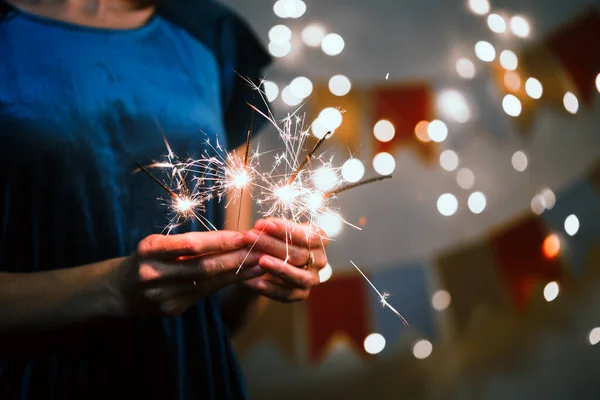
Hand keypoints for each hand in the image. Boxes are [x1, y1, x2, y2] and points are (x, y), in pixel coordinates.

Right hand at [109, 231, 264, 316]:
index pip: (191, 245)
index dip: (220, 241)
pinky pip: (204, 295)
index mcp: (149, 250)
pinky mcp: (172, 310)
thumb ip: (190, 243)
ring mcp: (162, 296)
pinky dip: (225, 284)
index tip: (244, 235)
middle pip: (203, 266)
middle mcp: (153, 274)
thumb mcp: (159, 242)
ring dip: (236, 273)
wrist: (121, 289)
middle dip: (235, 258)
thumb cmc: (148, 257)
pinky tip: (244, 277)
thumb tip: (234, 238)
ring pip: (207, 283)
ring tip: (259, 264)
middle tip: (260, 250)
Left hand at [241, 218, 328, 301]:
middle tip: (251, 237)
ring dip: (279, 268)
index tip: (267, 224)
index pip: (307, 235)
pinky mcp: (301, 294)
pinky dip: (273, 289)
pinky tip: (259, 284)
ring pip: (298, 275)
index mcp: (319, 240)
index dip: (287, 229)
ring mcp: (312, 279)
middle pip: (299, 254)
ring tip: (261, 261)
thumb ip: (271, 229)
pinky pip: (288, 294)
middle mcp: (320, 260)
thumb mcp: (275, 231)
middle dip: (273, 245)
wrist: (268, 265)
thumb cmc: (275, 242)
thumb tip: (261, 227)